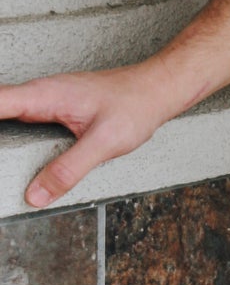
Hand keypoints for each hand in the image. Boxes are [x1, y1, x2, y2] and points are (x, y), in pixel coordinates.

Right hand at [0, 65, 173, 209]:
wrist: (158, 89)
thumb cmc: (136, 105)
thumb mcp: (104, 143)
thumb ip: (68, 169)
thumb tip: (36, 195)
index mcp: (45, 94)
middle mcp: (40, 93)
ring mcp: (44, 99)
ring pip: (3, 111)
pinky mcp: (51, 107)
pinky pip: (16, 115)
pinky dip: (3, 127)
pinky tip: (2, 143)